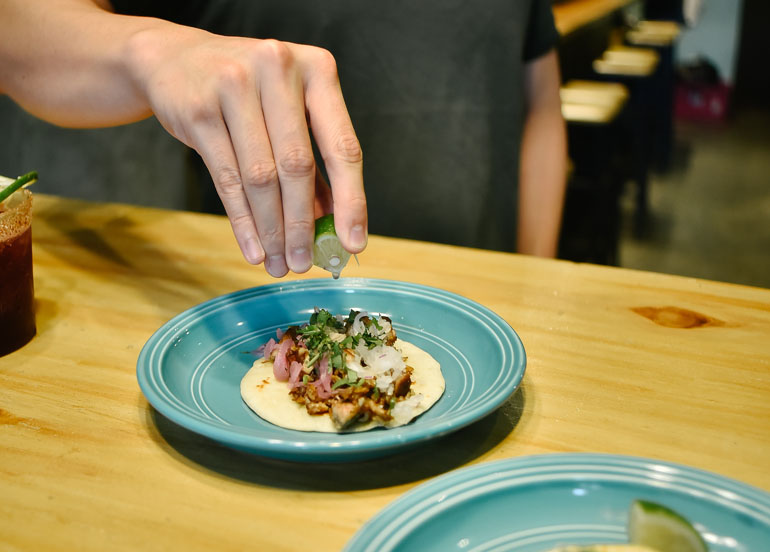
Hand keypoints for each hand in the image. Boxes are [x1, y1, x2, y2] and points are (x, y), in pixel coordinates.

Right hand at [126, 27, 366, 276]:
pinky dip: (243, 221)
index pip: (342, 146)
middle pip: (297, 166)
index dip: (352, 200)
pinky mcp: (199, 108)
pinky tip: (254, 249)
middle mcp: (279, 69)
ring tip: (280, 263)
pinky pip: (226, 178)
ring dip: (272, 229)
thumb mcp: (290, 115)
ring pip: (260, 177)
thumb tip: (334, 227)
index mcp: (317, 70)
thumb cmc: (251, 93)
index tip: (353, 244)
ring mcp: (235, 84)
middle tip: (305, 264)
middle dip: (302, 225)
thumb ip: (315, 166)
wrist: (179, 59)